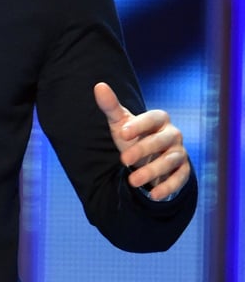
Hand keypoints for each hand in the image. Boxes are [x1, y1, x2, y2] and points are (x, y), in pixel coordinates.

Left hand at [94, 82, 190, 200]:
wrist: (148, 159)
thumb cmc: (133, 138)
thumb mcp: (120, 124)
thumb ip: (110, 107)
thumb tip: (99, 86)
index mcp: (159, 120)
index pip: (154, 118)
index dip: (140, 124)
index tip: (122, 133)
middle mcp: (173, 134)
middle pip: (162, 140)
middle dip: (143, 150)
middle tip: (123, 160)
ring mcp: (179, 153)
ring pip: (171, 160)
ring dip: (152, 171)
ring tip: (132, 181)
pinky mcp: (182, 171)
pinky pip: (180, 178)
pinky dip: (168, 187)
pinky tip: (153, 195)